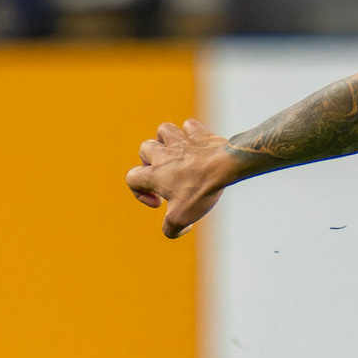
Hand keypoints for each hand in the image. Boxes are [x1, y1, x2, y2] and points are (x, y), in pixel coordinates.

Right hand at [127, 118, 240, 238]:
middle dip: (151, 162)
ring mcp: (181, 142)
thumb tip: (173, 230)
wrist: (225, 166)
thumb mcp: (182, 217)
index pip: (132, 178)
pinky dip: (191, 134)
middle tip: (167, 176)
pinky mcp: (200, 134)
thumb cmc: (201, 190)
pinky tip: (197, 145)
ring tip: (177, 155)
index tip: (159, 203)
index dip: (140, 193)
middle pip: (145, 149)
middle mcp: (163, 154)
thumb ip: (170, 229)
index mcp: (154, 173)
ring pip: (164, 130)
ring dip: (167, 141)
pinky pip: (189, 126)